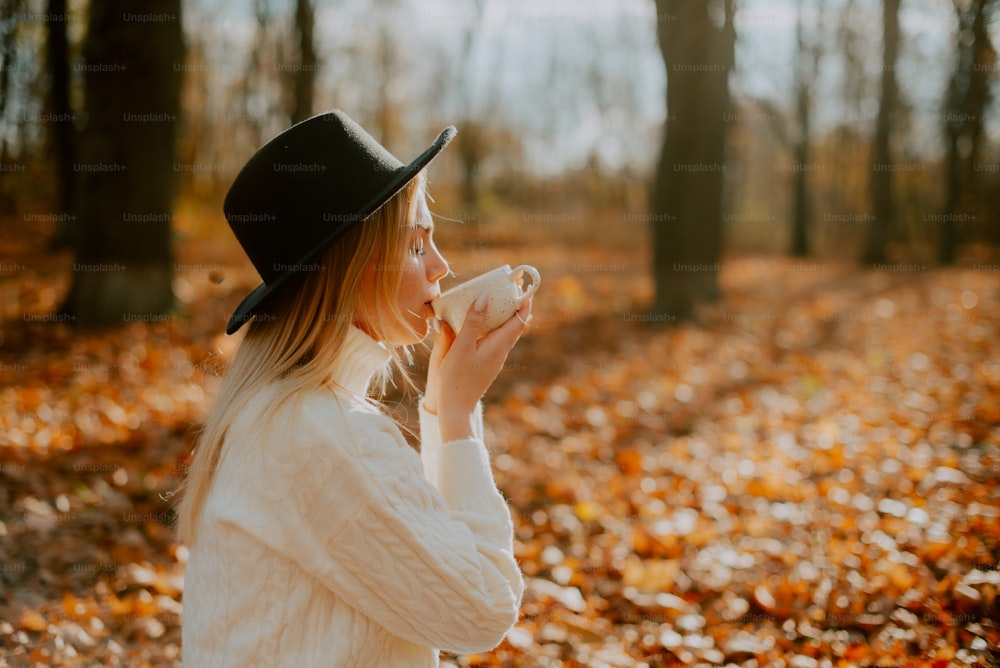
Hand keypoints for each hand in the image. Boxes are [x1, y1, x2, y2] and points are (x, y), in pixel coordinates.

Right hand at [424, 293, 531, 441]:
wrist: (456, 409)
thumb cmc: (456, 379)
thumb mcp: (461, 347)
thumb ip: (473, 322)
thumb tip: (485, 297)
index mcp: (498, 345)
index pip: (519, 318)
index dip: (523, 300)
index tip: (521, 284)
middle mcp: (501, 351)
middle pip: (515, 323)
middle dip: (514, 304)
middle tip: (509, 286)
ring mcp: (495, 358)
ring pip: (506, 332)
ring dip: (504, 315)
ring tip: (497, 298)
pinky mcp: (487, 363)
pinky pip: (496, 339)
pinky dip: (494, 326)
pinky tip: (482, 322)